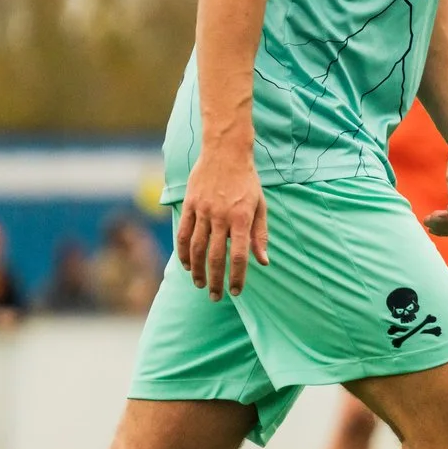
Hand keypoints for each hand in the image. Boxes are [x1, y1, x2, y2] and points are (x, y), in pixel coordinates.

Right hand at [175, 147, 268, 299]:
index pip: (239, 255)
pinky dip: (184, 252)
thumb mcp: (260, 205)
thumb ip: (260, 235)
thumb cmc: (247, 181)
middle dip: (216, 280)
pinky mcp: (190, 205)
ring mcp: (204, 210)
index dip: (238, 276)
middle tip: (216, 297)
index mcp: (242, 218)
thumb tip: (264, 262)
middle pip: (216, 256)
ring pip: (196, 248)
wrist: (226, 152)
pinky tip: (187, 265)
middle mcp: (222, 216)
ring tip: (200, 284)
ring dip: (198, 270)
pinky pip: (184, 233)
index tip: (237, 291)